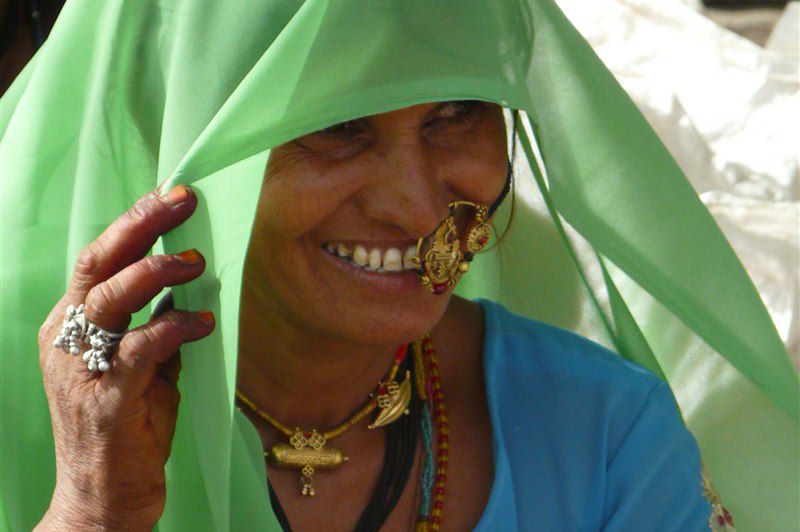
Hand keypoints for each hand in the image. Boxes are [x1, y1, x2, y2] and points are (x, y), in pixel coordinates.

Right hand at [34, 185, 213, 530]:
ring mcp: (81, 369)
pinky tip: (203, 323)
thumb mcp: (142, 369)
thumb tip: (189, 293)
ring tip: (196, 262)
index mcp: (71, 326)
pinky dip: (174, 327)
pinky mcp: (105, 399)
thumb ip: (155, 329)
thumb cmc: (126, 429)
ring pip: (110, 299)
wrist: (103, 500)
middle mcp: (66, 340)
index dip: (134, 224)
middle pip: (98, 265)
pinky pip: (140, 348)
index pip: (98, 260)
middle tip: (183, 202)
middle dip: (141, 226)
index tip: (171, 196)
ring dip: (156, 272)